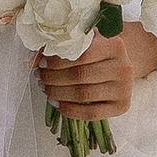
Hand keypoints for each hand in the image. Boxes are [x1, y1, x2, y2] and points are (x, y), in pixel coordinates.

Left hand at [36, 22, 156, 116]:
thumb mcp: (87, 42)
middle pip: (80, 76)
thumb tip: (32, 60)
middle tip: (40, 77)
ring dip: (58, 93)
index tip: (42, 63)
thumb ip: (63, 47)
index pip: (82, 54)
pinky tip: (57, 103)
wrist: (122, 64)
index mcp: (115, 46)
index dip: (58, 61)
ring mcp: (124, 88)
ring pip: (83, 95)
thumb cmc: (100, 52)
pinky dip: (70, 110)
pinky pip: (91, 113)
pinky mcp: (122, 106)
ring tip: (46, 89)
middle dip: (54, 77)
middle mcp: (123, 67)